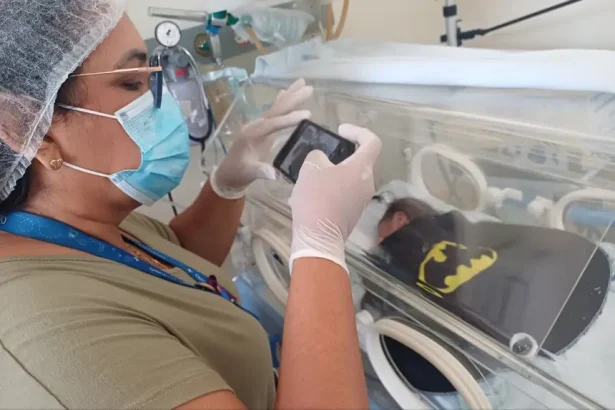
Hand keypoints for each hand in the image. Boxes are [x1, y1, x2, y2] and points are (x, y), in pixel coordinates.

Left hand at [211, 78, 313, 199]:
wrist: (227, 174)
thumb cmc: (238, 173)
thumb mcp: (249, 174)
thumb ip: (260, 171)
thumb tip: (274, 174)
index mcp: (252, 135)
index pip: (273, 124)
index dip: (289, 119)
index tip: (307, 114)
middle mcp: (255, 126)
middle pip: (276, 110)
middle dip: (292, 98)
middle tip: (309, 88)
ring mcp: (258, 126)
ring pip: (276, 108)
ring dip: (289, 96)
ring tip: (302, 83)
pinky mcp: (261, 129)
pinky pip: (273, 113)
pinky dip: (281, 102)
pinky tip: (285, 92)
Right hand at [288, 124, 381, 272]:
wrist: (318, 237)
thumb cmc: (316, 198)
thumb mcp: (310, 168)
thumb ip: (318, 156)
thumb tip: (322, 161)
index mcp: (362, 168)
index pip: (372, 142)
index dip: (358, 131)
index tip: (341, 131)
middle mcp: (367, 184)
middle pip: (358, 162)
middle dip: (339, 157)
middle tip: (319, 157)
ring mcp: (361, 201)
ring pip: (348, 180)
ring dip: (331, 176)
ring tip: (308, 179)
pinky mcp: (352, 215)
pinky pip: (343, 196)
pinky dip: (329, 191)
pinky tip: (308, 197)